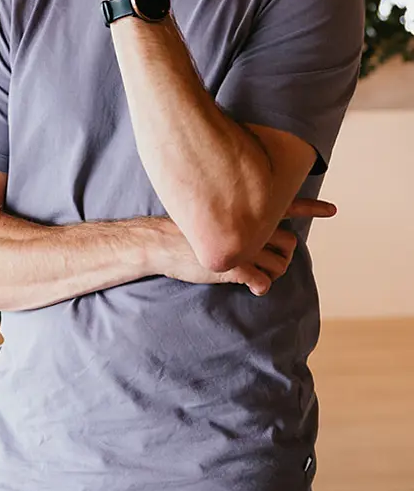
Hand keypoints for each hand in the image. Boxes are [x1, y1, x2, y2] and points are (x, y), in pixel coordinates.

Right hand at [158, 198, 336, 296]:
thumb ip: (232, 217)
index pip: (285, 204)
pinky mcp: (234, 267)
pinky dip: (260, 286)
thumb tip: (249, 225)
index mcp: (243, 210)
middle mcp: (247, 226)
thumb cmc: (180, 230)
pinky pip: (263, 282)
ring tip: (256, 274)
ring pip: (280, 264)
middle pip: (288, 241)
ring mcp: (242, 246)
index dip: (310, 207)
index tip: (333, 210)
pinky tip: (250, 286)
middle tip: (267, 261)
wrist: (157, 243)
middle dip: (283, 255)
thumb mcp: (208, 214)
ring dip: (273, 272)